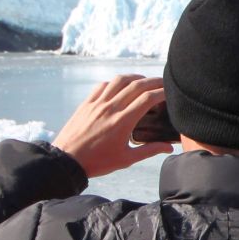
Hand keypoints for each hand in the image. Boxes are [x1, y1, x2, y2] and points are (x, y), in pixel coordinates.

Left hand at [52, 75, 173, 178]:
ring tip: (144, 81)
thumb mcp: (126, 159)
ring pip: (119, 80)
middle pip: (136, 85)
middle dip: (153, 81)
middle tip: (164, 82)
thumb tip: (168, 148)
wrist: (67, 161)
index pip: (147, 98)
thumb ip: (149, 150)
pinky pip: (103, 85)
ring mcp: (97, 103)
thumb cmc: (98, 162)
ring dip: (135, 77)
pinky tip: (120, 87)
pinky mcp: (87, 103)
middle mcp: (110, 108)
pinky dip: (115, 82)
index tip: (170, 92)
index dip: (162, 92)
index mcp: (122, 121)